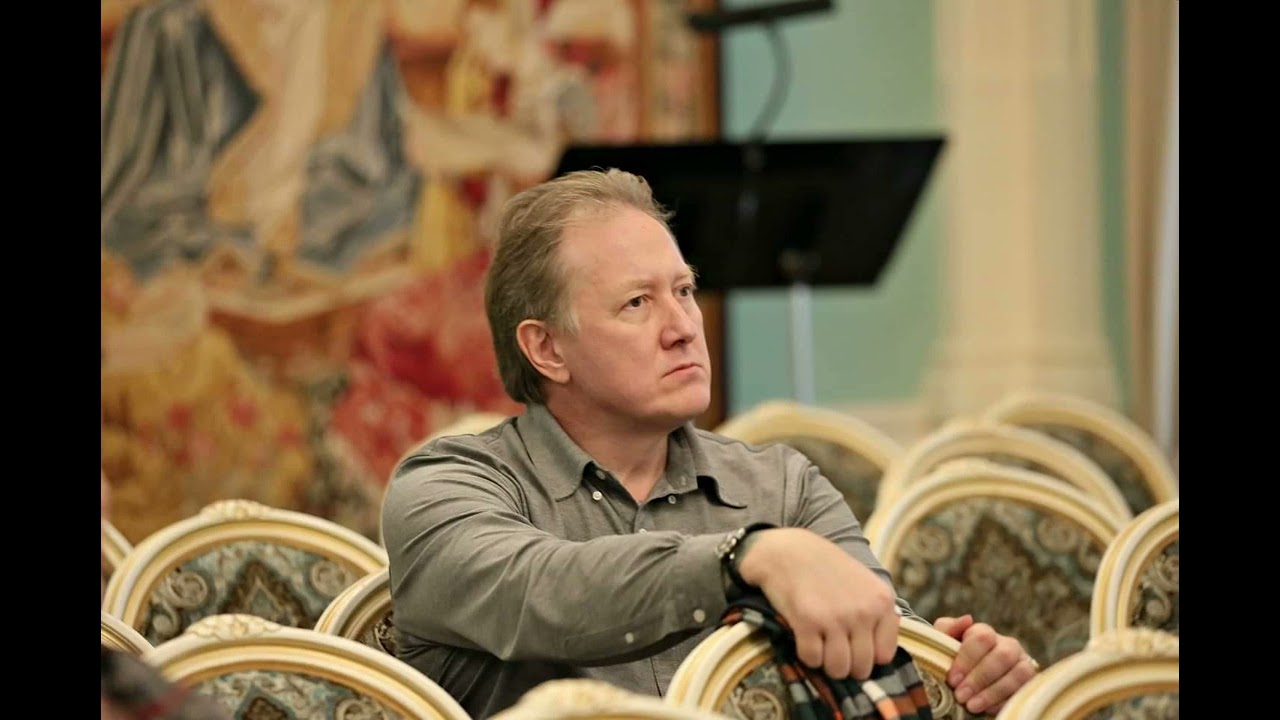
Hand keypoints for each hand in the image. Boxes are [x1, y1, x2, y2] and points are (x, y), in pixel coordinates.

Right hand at [736, 528, 898, 680]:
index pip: (884, 655)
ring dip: (827, 664)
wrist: (787, 550)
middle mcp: (862, 612)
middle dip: (847, 665)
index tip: (854, 647)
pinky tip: (805, 638)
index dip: (867, 656)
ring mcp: (835, 618)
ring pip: (838, 669)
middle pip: (862, 667)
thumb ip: (877, 613)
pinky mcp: (807, 622)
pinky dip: (807, 655)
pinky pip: (812, 659)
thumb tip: (879, 655)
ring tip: (820, 647)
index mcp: (881, 601)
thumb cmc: (826, 567)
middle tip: (834, 650)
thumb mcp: (864, 582)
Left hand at [933, 614, 1038, 714]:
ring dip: (994, 692)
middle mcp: (1007, 645)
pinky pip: (1026, 690)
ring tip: (972, 706)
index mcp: (984, 632)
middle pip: (1003, 655)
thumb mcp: (942, 643)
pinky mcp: (1030, 682)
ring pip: (1019, 673)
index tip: (952, 679)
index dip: (967, 658)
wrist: (965, 681)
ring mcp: (1021, 663)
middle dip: (980, 678)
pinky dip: (1005, 701)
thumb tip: (967, 619)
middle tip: (961, 696)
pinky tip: (988, 710)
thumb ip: (947, 629)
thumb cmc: (951, 659)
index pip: (982, 637)